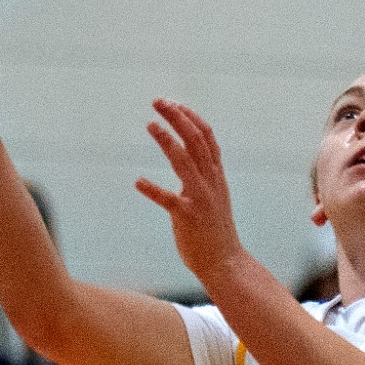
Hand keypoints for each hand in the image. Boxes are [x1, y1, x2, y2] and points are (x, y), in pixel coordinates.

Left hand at [135, 99, 249, 287]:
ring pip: (185, 162)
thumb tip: (190, 156)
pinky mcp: (187, 217)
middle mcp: (211, 182)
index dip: (190, 117)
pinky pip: (169, 200)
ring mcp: (200, 199)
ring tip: (150, 124)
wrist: (226, 262)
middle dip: (177, 117)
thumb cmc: (214, 230)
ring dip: (167, 140)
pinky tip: (138, 182)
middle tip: (158, 101)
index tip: (173, 103)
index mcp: (216, 176)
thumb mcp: (214, 195)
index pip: (206, 137)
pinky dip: (153, 190)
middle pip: (196, 140)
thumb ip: (204, 175)